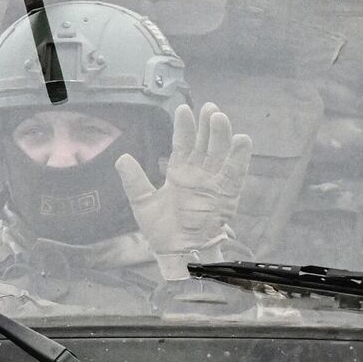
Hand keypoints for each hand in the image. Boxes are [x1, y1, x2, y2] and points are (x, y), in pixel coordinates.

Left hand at [116, 103, 251, 262]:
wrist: (180, 253)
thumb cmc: (161, 232)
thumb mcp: (143, 203)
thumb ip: (134, 180)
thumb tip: (121, 157)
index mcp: (179, 172)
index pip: (183, 144)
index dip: (184, 127)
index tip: (183, 109)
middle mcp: (198, 173)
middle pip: (205, 144)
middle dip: (206, 125)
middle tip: (209, 107)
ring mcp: (213, 182)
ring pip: (220, 153)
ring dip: (221, 135)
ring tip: (219, 118)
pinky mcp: (227, 195)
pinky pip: (235, 173)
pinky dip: (240, 158)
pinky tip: (241, 140)